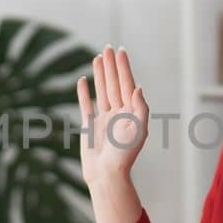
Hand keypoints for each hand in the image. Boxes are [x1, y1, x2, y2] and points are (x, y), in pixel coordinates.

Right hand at [75, 46, 149, 185]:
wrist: (107, 174)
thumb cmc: (125, 156)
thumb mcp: (138, 131)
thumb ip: (140, 108)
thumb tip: (137, 87)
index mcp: (131, 113)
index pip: (127, 84)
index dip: (124, 67)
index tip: (120, 52)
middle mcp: (119, 113)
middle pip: (114, 83)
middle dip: (112, 66)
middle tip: (108, 48)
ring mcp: (104, 118)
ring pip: (102, 90)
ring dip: (100, 74)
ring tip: (98, 58)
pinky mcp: (90, 124)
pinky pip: (86, 104)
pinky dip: (84, 92)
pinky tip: (83, 79)